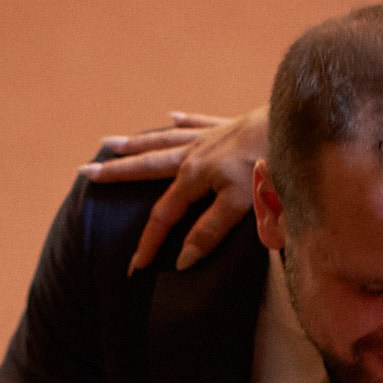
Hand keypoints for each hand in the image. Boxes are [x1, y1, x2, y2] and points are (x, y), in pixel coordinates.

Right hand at [79, 107, 268, 272]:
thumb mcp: (240, 204)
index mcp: (195, 176)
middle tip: (86, 172)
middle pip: (148, 165)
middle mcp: (195, 154)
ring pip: (165, 141)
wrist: (296, 123)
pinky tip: (172, 116)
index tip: (134, 266)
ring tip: (111, 143)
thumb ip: (209, 232)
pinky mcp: (230, 125)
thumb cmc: (271, 166)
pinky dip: (184, 122)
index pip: (163, 215)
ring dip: (138, 143)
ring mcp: (211, 136)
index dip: (149, 243)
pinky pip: (199, 124)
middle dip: (117, 172)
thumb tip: (182, 259)